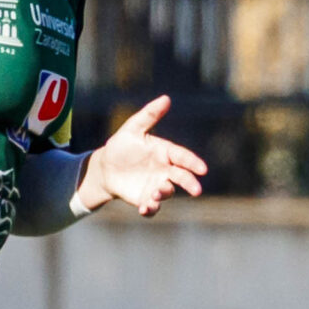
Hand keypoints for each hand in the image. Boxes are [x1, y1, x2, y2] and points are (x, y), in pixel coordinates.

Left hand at [81, 95, 208, 216]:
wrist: (105, 168)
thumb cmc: (121, 146)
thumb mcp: (132, 128)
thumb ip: (149, 115)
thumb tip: (166, 98)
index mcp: (166, 153)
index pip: (183, 157)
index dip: (193, 163)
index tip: (202, 169)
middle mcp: (165, 171)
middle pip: (182, 178)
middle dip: (190, 184)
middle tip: (196, 191)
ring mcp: (156, 186)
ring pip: (167, 192)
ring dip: (165, 193)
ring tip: (156, 193)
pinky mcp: (145, 199)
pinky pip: (152, 207)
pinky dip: (151, 209)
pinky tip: (145, 208)